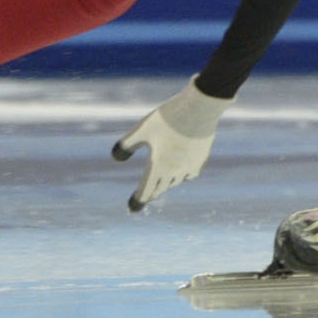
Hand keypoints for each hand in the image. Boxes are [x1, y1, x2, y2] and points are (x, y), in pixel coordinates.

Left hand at [111, 78, 227, 210]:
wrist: (199, 109)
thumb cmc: (167, 119)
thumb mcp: (141, 130)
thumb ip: (125, 145)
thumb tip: (116, 158)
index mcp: (157, 167)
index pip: (145, 191)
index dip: (137, 201)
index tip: (132, 208)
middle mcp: (174, 171)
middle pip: (160, 188)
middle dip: (150, 193)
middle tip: (145, 197)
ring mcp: (190, 166)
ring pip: (175, 182)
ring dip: (166, 185)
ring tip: (160, 182)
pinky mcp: (201, 158)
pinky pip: (190, 174)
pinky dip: (182, 176)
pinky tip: (181, 172)